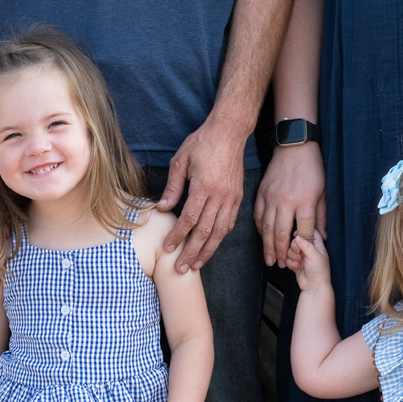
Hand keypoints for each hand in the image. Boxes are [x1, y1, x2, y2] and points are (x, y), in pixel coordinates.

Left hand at [158, 115, 246, 272]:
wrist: (229, 132)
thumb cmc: (202, 143)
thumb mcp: (180, 161)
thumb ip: (173, 187)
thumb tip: (164, 209)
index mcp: (204, 186)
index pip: (189, 219)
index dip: (178, 236)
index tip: (167, 248)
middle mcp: (220, 195)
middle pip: (206, 232)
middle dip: (192, 252)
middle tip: (181, 268)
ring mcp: (231, 197)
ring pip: (220, 232)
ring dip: (208, 251)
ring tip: (196, 264)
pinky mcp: (238, 197)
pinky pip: (229, 223)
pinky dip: (220, 237)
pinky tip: (212, 246)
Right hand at [254, 142, 326, 266]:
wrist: (294, 146)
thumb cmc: (312, 168)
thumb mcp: (323, 191)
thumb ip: (321, 216)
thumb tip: (323, 237)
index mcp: (304, 201)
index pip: (303, 231)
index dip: (303, 246)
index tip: (302, 257)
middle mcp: (285, 201)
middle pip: (281, 234)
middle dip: (281, 253)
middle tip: (282, 266)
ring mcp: (271, 197)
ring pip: (266, 227)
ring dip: (268, 246)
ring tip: (270, 259)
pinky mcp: (261, 193)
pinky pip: (257, 215)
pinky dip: (259, 229)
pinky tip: (262, 238)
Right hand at [286, 227, 331, 291]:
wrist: (314, 287)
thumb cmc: (319, 272)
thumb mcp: (314, 256)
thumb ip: (306, 245)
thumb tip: (297, 236)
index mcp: (317, 245)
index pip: (311, 232)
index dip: (303, 231)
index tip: (297, 233)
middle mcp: (309, 250)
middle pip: (297, 241)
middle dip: (295, 247)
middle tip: (299, 253)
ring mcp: (302, 257)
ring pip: (290, 250)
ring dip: (292, 256)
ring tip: (299, 262)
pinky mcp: (295, 263)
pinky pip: (288, 259)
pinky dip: (290, 263)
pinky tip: (296, 267)